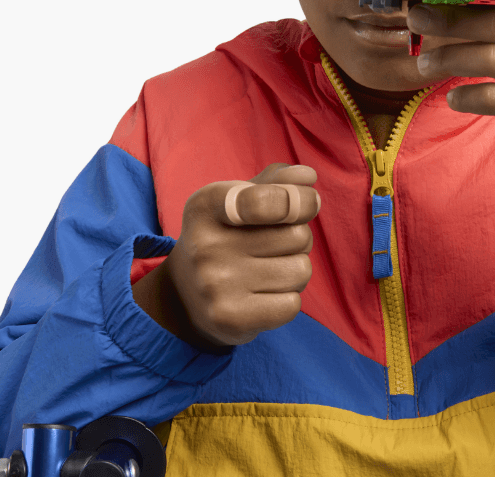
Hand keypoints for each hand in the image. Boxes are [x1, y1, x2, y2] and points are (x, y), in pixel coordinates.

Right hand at [132, 163, 319, 348]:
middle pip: (298, 236)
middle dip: (297, 240)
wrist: (186, 295)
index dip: (297, 201)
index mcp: (207, 205)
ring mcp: (215, 285)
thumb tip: (308, 177)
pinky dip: (287, 300)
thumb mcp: (242, 198)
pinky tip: (263, 296)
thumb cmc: (228, 235)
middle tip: (271, 247)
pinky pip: (292, 304)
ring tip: (266, 271)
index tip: (304, 204)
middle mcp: (205, 245)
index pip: (264, 200)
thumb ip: (277, 181)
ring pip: (300, 271)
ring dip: (294, 271)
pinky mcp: (229, 318)